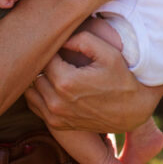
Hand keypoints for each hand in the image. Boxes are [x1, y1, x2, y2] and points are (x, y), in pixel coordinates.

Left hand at [25, 31, 162, 132]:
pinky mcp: (57, 124)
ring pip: (30, 90)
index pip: (43, 57)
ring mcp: (55, 116)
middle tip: (57, 55)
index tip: (61, 44)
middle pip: (35, 73)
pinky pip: (35, 105)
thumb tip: (61, 38)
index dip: (52, 48)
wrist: (131, 110)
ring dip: (39, 78)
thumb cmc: (121, 78)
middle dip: (43, 62)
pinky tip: (53, 85)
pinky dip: (39, 93)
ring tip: (54, 69)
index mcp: (66, 81)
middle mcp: (56, 102)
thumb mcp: (108, 52)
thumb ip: (83, 38)